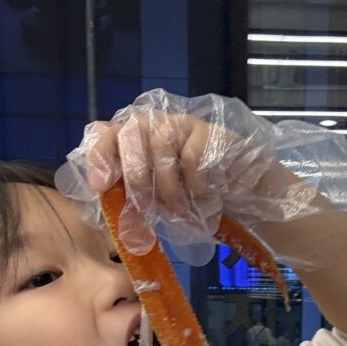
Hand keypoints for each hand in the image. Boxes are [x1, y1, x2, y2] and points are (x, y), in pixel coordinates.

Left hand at [54, 88, 346, 268]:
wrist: (248, 202)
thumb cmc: (199, 205)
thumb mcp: (160, 209)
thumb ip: (134, 206)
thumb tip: (108, 219)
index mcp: (135, 144)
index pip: (104, 132)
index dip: (98, 153)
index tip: (100, 183)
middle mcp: (154, 126)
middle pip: (130, 131)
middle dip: (136, 175)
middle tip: (148, 207)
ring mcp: (182, 125)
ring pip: (160, 142)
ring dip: (168, 187)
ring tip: (182, 209)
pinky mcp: (209, 131)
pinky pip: (191, 156)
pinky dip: (193, 185)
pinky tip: (204, 197)